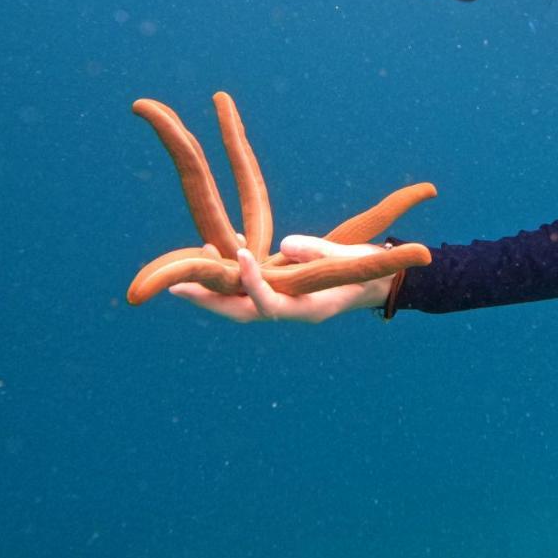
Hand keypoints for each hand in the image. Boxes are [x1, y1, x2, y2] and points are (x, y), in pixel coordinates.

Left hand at [169, 236, 393, 323]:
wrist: (380, 280)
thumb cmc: (370, 270)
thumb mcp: (351, 257)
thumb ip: (320, 252)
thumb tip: (285, 245)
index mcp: (309, 310)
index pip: (270, 304)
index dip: (252, 283)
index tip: (241, 256)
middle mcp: (291, 310)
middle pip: (243, 312)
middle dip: (210, 301)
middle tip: (177, 288)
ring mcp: (286, 301)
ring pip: (242, 302)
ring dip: (214, 289)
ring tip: (185, 272)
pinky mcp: (284, 289)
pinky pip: (252, 287)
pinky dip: (236, 271)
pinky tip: (223, 248)